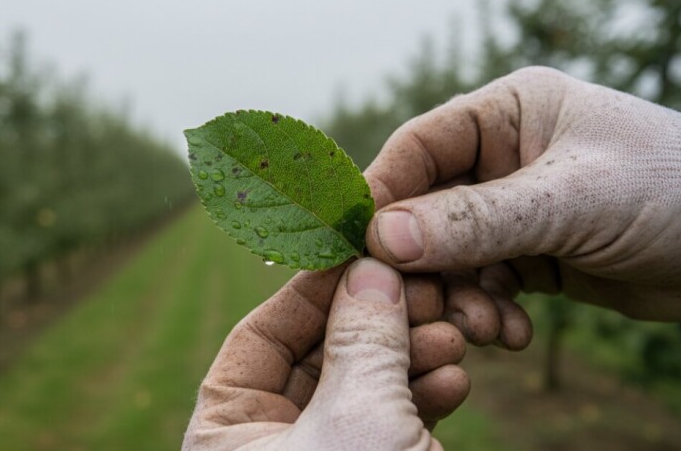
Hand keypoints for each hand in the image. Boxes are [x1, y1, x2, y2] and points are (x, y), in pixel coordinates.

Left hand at [184, 259, 459, 449]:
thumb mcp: (355, 422)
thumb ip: (362, 340)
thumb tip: (370, 269)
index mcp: (226, 433)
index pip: (262, 336)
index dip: (313, 288)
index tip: (362, 250)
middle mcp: (265, 445)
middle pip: (319, 356)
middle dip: (376, 324)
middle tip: (424, 290)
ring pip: (362, 389)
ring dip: (409, 359)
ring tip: (450, 338)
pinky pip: (388, 425)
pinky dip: (421, 400)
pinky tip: (454, 379)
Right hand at [364, 66, 680, 322]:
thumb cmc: (673, 191)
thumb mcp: (571, 201)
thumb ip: (476, 219)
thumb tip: (384, 237)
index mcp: (509, 113)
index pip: (419, 148)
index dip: (383, 196)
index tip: (358, 247)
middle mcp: (504, 157)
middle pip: (427, 210)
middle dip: (425, 264)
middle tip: (424, 310)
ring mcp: (515, 209)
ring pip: (452, 256)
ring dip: (459, 298)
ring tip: (485, 330)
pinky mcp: (532, 255)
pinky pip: (484, 285)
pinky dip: (489, 313)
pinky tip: (512, 335)